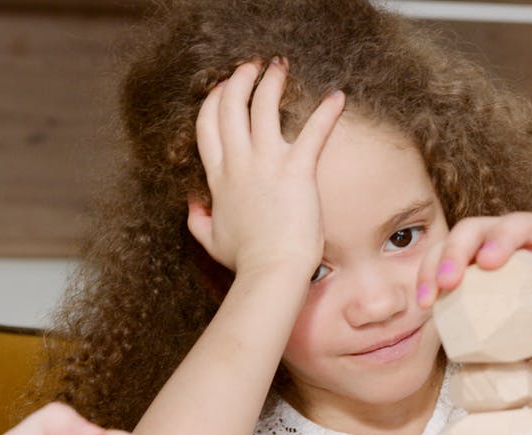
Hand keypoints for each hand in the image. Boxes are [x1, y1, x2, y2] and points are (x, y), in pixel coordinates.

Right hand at [187, 58, 345, 276]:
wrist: (271, 271)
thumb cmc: (246, 261)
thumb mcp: (210, 240)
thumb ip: (198, 218)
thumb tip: (192, 204)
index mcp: (219, 178)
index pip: (208, 126)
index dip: (213, 101)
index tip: (221, 87)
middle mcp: (238, 163)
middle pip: (230, 106)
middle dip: (239, 79)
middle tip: (251, 66)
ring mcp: (266, 164)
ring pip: (263, 106)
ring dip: (272, 81)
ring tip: (280, 65)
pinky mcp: (297, 170)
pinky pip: (314, 132)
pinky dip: (327, 112)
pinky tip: (338, 96)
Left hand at [415, 212, 531, 358]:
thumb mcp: (530, 313)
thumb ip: (520, 338)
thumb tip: (513, 366)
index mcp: (489, 248)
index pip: (450, 250)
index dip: (431, 270)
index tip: (424, 301)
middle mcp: (512, 233)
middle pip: (474, 228)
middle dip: (455, 251)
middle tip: (447, 281)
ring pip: (518, 224)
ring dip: (500, 242)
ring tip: (489, 264)